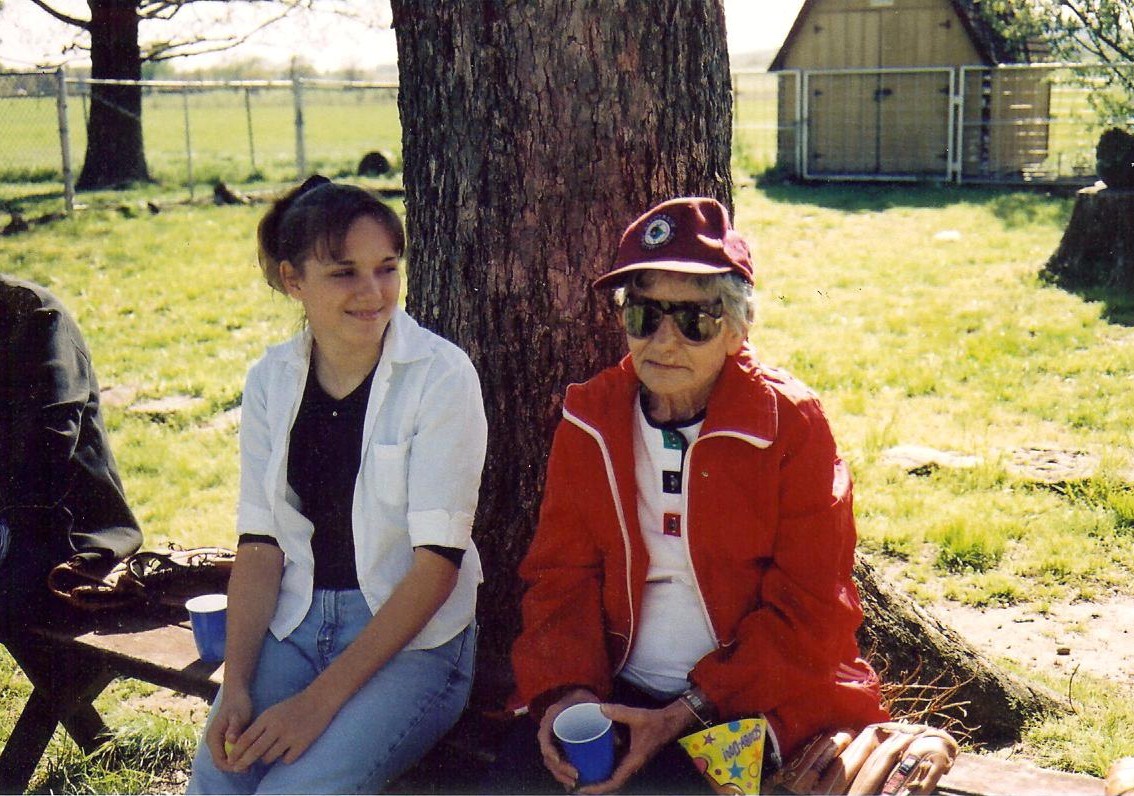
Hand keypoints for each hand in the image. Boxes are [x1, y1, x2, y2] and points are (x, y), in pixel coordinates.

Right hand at [204, 687, 252, 771]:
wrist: (236, 694)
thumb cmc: (238, 704)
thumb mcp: (238, 715)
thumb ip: (234, 728)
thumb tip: (230, 740)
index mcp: (213, 738)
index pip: (219, 761)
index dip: (232, 767)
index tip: (246, 767)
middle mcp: (212, 742)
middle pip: (221, 762)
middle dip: (234, 766)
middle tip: (251, 767)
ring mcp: (217, 741)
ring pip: (224, 759)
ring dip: (236, 762)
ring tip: (252, 762)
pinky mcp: (222, 739)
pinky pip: (228, 753)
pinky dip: (237, 756)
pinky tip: (249, 754)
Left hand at [227, 689, 334, 770]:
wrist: (319, 700)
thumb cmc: (293, 706)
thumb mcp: (273, 712)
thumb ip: (259, 728)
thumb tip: (244, 747)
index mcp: (268, 717)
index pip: (246, 738)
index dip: (236, 751)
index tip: (230, 760)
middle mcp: (277, 727)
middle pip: (254, 751)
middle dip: (243, 762)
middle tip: (237, 769)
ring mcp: (290, 736)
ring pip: (269, 757)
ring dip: (266, 759)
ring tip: (272, 752)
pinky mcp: (302, 743)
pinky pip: (286, 759)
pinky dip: (285, 758)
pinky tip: (288, 750)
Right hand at [537, 688, 601, 789]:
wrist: (575, 694)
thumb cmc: (583, 698)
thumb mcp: (591, 702)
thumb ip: (604, 718)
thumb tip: (617, 742)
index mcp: (552, 716)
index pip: (543, 736)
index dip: (549, 749)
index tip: (558, 760)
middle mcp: (548, 729)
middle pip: (547, 754)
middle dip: (559, 769)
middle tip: (575, 776)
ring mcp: (552, 739)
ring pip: (551, 762)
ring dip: (560, 775)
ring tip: (574, 783)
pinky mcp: (557, 746)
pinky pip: (555, 762)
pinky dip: (561, 774)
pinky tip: (569, 784)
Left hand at [577, 700, 694, 794]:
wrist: (672, 722)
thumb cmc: (657, 722)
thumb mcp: (638, 716)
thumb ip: (619, 712)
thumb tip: (600, 708)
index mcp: (634, 761)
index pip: (615, 782)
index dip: (599, 788)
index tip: (584, 789)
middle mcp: (633, 765)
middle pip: (613, 783)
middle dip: (596, 787)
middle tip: (577, 785)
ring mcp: (633, 762)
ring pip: (615, 777)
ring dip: (601, 780)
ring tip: (583, 777)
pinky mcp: (632, 755)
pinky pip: (617, 767)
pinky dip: (606, 769)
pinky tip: (595, 762)